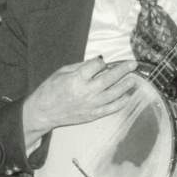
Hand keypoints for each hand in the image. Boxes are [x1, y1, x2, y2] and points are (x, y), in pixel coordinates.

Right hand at [22, 57, 138, 143]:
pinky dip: (121, 103)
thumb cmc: (50, 90)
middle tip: (132, 65)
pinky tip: (127, 97)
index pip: (97, 66)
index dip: (101, 62)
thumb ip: (81, 67)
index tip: (102, 62)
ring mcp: (91, 104)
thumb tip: (98, 62)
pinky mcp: (93, 114)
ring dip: (125, 86)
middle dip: (123, 70)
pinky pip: (111, 108)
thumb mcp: (62, 72)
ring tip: (133, 80)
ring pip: (114, 94)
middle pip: (109, 78)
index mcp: (77, 79)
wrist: (43, 112)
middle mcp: (86, 92)